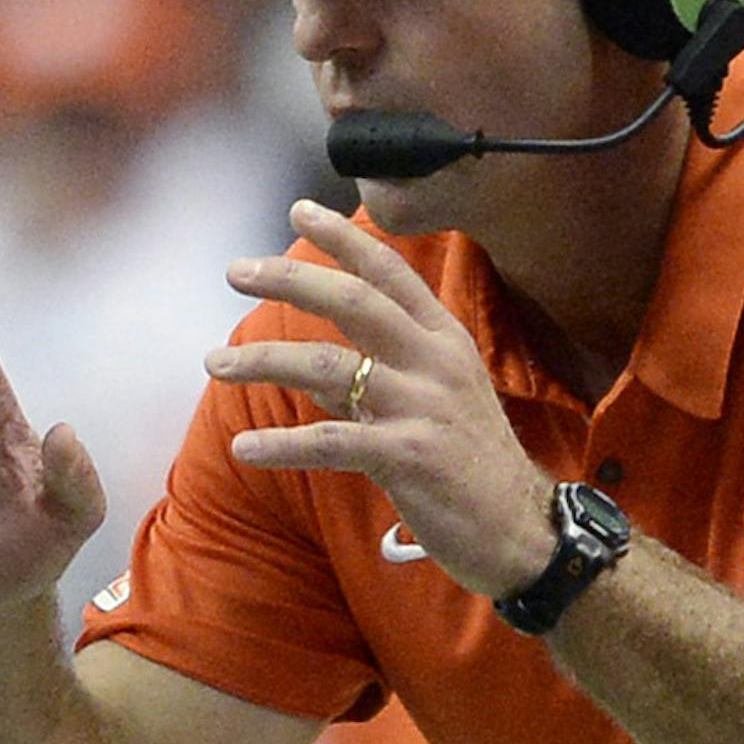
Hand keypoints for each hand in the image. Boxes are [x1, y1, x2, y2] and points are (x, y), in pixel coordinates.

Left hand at [209, 202, 556, 599]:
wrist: (526, 532)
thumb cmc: (475, 467)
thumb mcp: (443, 400)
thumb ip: (386, 372)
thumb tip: (318, 361)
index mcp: (445, 340)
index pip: (391, 272)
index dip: (344, 239)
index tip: (299, 211)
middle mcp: (436, 362)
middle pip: (354, 301)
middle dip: (289, 278)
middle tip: (236, 270)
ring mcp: (425, 407)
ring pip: (329, 365)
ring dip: (263, 360)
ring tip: (217, 363)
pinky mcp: (411, 457)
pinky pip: (332, 441)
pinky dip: (282, 445)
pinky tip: (244, 449)